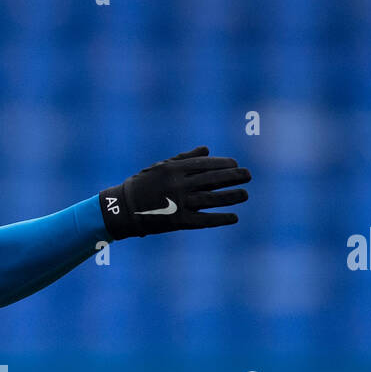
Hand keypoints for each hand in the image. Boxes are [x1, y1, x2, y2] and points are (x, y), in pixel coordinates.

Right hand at [99, 146, 250, 238]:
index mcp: (174, 169)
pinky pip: (204, 220)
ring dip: (231, 196)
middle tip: (248, 175)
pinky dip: (220, 218)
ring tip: (245, 194)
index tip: (236, 165)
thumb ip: (184, 158)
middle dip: (233, 177)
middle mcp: (179, 185)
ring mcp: (179, 204)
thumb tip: (207, 150)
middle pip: (212, 180)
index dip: (223, 164)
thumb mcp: (160, 167)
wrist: (122, 209)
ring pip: (211, 199)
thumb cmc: (141, 185)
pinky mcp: (178, 222)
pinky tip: (233, 217)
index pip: (205, 165)